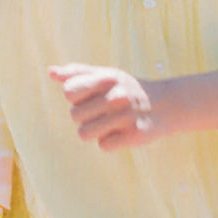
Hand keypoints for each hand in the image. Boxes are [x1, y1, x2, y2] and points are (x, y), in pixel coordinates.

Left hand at [48, 63, 167, 149]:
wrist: (166, 105)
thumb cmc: (127, 89)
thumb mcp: (105, 75)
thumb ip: (77, 73)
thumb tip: (51, 71)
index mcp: (107, 78)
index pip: (69, 92)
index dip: (76, 97)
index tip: (91, 96)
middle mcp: (116, 95)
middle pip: (74, 116)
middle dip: (86, 117)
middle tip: (104, 112)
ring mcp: (126, 116)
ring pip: (85, 134)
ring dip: (95, 132)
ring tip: (110, 124)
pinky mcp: (134, 135)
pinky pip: (103, 146)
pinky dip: (111, 142)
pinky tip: (122, 133)